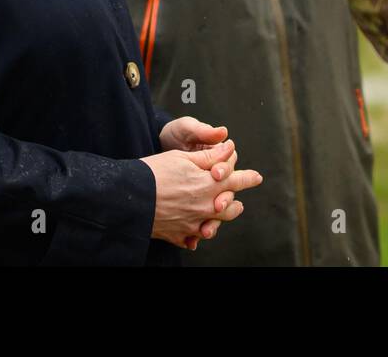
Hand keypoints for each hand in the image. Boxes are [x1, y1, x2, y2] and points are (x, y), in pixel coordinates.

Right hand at [157, 120, 251, 248]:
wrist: (130, 197)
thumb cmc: (156, 172)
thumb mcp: (183, 157)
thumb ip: (210, 156)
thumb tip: (229, 148)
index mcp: (209, 186)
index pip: (236, 181)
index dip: (248, 178)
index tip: (257, 177)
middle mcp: (205, 208)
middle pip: (229, 208)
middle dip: (235, 203)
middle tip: (239, 201)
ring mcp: (192, 224)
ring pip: (214, 225)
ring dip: (220, 219)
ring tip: (220, 213)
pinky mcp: (178, 235)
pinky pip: (193, 239)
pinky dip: (196, 235)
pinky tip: (196, 233)